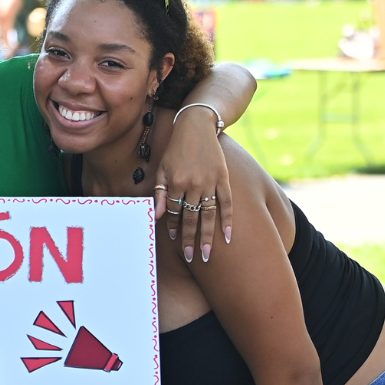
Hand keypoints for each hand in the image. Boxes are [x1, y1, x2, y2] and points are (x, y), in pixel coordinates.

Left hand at [157, 107, 232, 263]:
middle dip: (191, 240)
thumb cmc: (176, 150)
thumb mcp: (162, 169)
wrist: (196, 127)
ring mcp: (210, 182)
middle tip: (192, 258)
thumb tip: (157, 216)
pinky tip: (228, 237)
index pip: (174, 212)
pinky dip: (228, 220)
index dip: (174, 227)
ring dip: (208, 236)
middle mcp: (193, 185)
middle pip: (191, 218)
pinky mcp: (223, 179)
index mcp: (176, 182)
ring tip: (208, 255)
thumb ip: (160, 193)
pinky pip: (227, 203)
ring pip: (208, 215)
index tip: (176, 242)